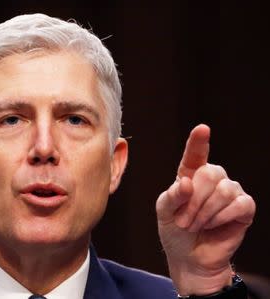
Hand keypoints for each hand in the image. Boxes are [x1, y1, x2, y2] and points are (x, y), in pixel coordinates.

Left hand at [156, 124, 254, 295]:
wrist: (189, 257)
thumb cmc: (175, 230)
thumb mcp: (164, 212)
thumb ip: (172, 196)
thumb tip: (187, 182)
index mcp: (190, 175)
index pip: (195, 155)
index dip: (199, 142)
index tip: (202, 129)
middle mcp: (212, 179)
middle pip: (210, 174)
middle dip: (194, 201)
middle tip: (184, 221)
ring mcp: (230, 191)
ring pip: (223, 190)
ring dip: (205, 213)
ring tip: (195, 225)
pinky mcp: (244, 208)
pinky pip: (239, 204)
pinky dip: (221, 218)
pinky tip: (213, 226)